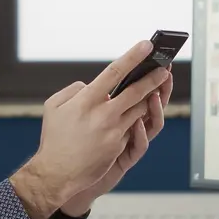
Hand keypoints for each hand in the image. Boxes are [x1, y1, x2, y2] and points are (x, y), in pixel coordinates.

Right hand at [9, 41, 169, 218]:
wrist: (56, 173)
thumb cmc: (54, 138)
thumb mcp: (54, 106)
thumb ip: (74, 90)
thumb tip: (91, 85)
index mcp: (86, 100)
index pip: (115, 72)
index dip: (133, 56)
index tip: (146, 45)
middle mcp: (103, 114)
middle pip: (136, 91)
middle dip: (153, 78)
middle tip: (164, 68)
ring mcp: (113, 131)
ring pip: (139, 110)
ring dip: (149, 98)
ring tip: (157, 88)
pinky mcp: (118, 147)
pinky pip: (133, 128)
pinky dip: (137, 120)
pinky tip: (142, 113)